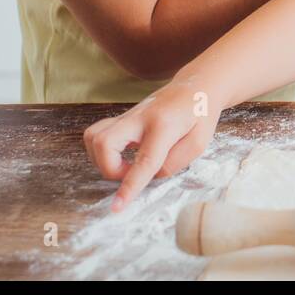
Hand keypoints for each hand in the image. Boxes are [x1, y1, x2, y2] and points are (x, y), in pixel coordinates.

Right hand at [82, 73, 222, 211]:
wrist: (195, 87)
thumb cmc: (200, 115)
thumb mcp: (199, 142)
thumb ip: (174, 163)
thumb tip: (149, 176)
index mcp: (165, 125)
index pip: (144, 160)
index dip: (130, 186)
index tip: (117, 207)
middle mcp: (140, 117)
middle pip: (104, 144)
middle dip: (109, 169)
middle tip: (130, 173)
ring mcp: (127, 115)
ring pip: (94, 137)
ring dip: (103, 160)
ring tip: (125, 165)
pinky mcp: (121, 118)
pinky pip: (96, 134)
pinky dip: (102, 151)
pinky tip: (120, 154)